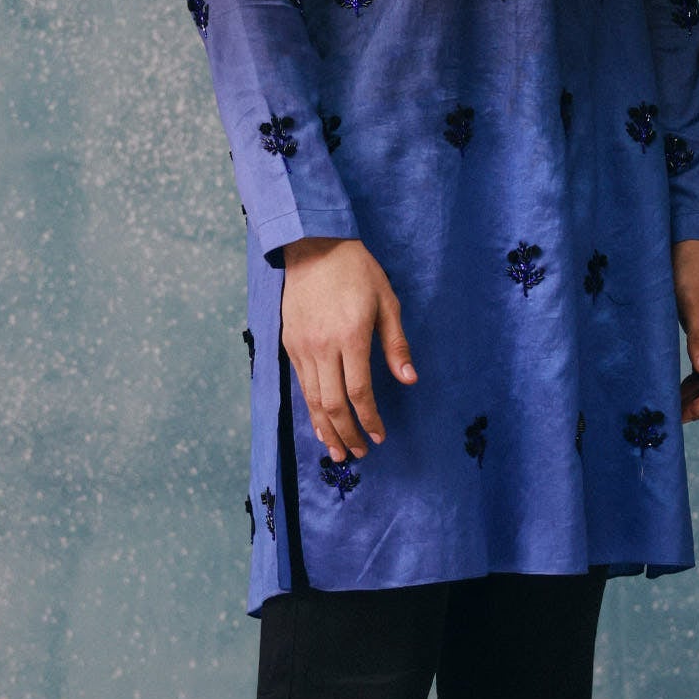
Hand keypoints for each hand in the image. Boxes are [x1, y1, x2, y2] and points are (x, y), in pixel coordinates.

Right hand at [280, 236, 416, 460]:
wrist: (313, 245)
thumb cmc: (357, 271)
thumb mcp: (387, 301)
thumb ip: (396, 344)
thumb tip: (409, 379)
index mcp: (351, 337)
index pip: (359, 392)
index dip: (370, 420)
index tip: (379, 436)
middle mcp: (323, 347)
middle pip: (333, 404)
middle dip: (347, 433)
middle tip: (359, 453)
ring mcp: (302, 347)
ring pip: (312, 400)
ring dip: (326, 430)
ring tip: (337, 452)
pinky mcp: (290, 343)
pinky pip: (301, 385)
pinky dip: (311, 409)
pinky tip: (319, 424)